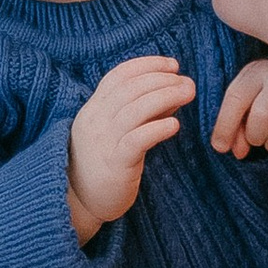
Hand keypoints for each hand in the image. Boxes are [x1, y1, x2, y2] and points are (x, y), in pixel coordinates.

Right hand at [67, 54, 195, 242]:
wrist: (79, 202)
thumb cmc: (103, 165)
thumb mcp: (116, 132)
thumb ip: (138, 112)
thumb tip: (171, 91)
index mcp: (94, 109)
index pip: (119, 76)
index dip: (147, 65)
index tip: (173, 64)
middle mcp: (96, 120)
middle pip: (130, 89)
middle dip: (162, 80)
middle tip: (187, 82)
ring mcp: (103, 141)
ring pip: (135, 110)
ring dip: (165, 97)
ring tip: (187, 94)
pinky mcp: (115, 163)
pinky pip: (137, 140)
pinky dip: (157, 128)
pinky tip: (175, 125)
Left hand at [210, 58, 267, 165]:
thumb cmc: (262, 95)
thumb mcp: (243, 100)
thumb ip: (232, 125)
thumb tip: (239, 152)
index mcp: (260, 73)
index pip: (237, 99)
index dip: (224, 128)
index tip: (220, 147)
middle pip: (261, 120)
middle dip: (253, 136)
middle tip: (257, 133)